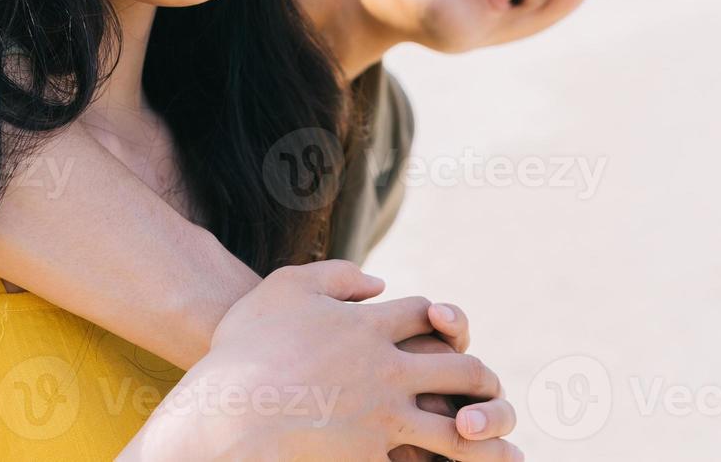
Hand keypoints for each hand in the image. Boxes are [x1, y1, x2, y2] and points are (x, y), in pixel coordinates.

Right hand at [125, 261, 520, 460]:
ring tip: (499, 445)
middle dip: (481, 379)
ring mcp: (382, 417)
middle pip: (460, 368)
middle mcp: (386, 369)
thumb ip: (335, 275)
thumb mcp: (286, 288)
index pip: (426, 314)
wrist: (221, 414)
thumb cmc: (244, 350)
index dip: (441, 320)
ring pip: (457, 429)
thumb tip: (378, 281)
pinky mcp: (372, 457)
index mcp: (369, 325)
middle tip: (490, 388)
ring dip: (485, 435)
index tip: (443, 331)